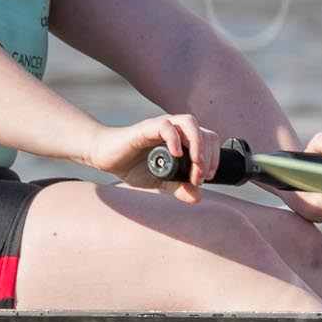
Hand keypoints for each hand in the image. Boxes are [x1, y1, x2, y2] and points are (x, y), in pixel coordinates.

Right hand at [91, 114, 217, 203]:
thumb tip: (198, 198)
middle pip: (204, 132)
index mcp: (183, 139)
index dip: (214, 158)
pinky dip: (175, 139)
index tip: (206, 178)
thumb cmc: (134, 166)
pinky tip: (175, 155)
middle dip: (208, 156)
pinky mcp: (146, 128)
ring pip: (189, 123)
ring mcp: (161, 126)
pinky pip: (166, 126)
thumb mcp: (160, 181)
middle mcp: (176, 129)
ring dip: (198, 144)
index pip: (210, 140)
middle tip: (200, 177)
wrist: (106, 158)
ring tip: (196, 163)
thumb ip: (178, 187)